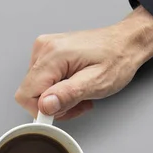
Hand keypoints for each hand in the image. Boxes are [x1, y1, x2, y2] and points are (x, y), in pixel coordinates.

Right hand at [15, 6, 152, 120]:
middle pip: (30, 92)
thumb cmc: (117, 59)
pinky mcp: (47, 53)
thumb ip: (68, 95)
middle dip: (52, 105)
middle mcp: (44, 48)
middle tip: (77, 102)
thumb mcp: (96, 83)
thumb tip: (44, 106)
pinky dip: (57, 89)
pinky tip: (73, 86)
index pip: (26, 94)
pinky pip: (42, 80)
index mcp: (53, 54)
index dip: (42, 110)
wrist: (126, 42)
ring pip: (36, 89)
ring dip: (56, 98)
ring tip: (79, 93)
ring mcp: (44, 49)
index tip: (62, 111)